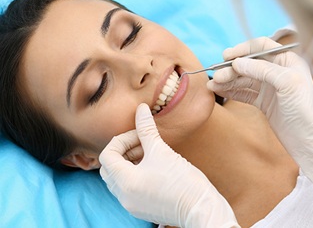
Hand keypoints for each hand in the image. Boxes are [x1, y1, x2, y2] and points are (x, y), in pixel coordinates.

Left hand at [99, 103, 239, 227]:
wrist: (201, 208)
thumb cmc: (183, 181)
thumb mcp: (161, 151)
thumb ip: (147, 129)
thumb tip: (141, 108)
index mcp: (125, 182)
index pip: (107, 155)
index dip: (121, 140)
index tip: (140, 135)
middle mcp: (124, 196)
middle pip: (109, 168)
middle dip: (123, 151)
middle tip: (142, 143)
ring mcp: (132, 204)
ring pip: (118, 178)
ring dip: (129, 162)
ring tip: (149, 153)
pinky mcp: (141, 208)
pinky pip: (128, 188)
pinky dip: (134, 174)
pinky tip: (153, 167)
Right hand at [207, 37, 312, 204]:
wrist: (308, 138)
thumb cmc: (305, 108)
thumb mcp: (286, 82)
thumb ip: (262, 69)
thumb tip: (237, 63)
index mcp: (287, 61)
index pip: (261, 47)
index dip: (243, 49)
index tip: (226, 56)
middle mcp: (277, 71)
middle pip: (248, 64)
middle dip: (231, 70)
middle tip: (217, 77)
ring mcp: (269, 87)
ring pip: (244, 79)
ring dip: (228, 81)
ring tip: (212, 85)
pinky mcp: (263, 102)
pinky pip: (244, 93)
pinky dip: (231, 91)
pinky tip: (220, 91)